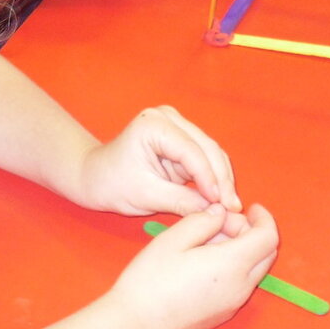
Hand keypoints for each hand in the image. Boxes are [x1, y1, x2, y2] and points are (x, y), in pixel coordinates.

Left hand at [72, 106, 241, 216]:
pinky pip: (204, 159)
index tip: (223, 205)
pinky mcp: (181, 140)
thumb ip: (181, 201)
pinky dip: (213, 178)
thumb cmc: (111, 184)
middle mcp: (168, 118)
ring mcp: (176, 126)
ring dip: (221, 179)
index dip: (210, 179)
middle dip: (221, 179)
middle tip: (234, 209)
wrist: (95, 177)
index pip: (191, 151)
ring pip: (210, 152)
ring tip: (231, 207)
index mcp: (154, 124)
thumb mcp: (145, 196)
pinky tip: (221, 199)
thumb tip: (216, 212)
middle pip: (207, 148)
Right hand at [99, 204, 278, 328]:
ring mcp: (233, 302)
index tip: (251, 207)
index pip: (268, 237)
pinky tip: (205, 260)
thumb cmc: (150, 283)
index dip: (263, 217)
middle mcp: (239, 287)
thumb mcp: (172, 239)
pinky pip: (241, 283)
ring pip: (254, 268)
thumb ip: (202, 220)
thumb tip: (218, 213)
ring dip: (243, 248)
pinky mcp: (224, 311)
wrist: (138, 322)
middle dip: (252, 231)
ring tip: (208, 240)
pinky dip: (235, 265)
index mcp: (231, 265)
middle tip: (223, 222)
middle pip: (267, 253)